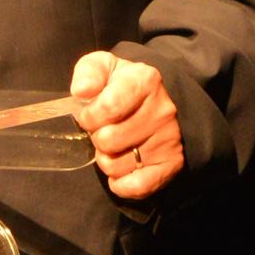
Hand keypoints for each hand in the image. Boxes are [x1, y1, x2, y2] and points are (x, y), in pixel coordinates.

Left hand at [68, 51, 184, 201]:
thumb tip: (82, 91)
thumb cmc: (122, 86)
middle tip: (104, 131)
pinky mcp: (171, 164)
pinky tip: (120, 169)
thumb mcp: (105, 68)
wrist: (157, 103)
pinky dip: (121, 184)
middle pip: (108, 140)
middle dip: (97, 138)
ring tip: (114, 147)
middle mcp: (162, 111)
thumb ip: (89, 73)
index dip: (89, 116)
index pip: (107, 107)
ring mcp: (168, 139)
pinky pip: (137, 187)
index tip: (90, 115)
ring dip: (106, 160)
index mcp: (146, 81)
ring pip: (117, 165)